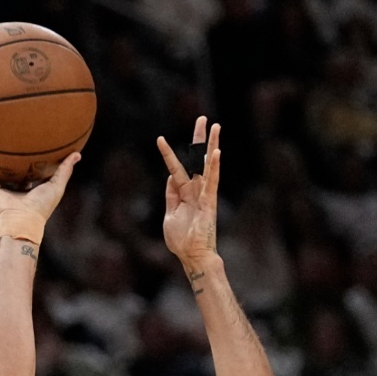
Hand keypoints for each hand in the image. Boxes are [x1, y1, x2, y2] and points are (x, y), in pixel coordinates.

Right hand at [0, 153, 79, 242]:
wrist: (24, 219)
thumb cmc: (42, 205)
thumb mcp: (56, 185)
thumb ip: (65, 170)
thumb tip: (77, 154)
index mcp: (29, 191)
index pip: (28, 177)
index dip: (28, 167)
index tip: (28, 155)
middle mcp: (14, 193)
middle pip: (9, 179)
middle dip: (7, 169)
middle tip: (5, 154)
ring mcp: (1, 195)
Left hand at [156, 117, 219, 270]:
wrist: (192, 256)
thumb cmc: (181, 240)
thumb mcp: (169, 215)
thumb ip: (171, 196)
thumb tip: (171, 177)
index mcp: (184, 194)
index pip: (176, 169)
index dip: (168, 154)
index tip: (160, 139)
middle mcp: (196, 190)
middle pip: (197, 159)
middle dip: (199, 139)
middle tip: (203, 119)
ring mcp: (204, 195)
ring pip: (208, 165)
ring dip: (212, 144)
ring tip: (216, 126)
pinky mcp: (209, 202)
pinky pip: (212, 181)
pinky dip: (214, 167)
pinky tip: (216, 152)